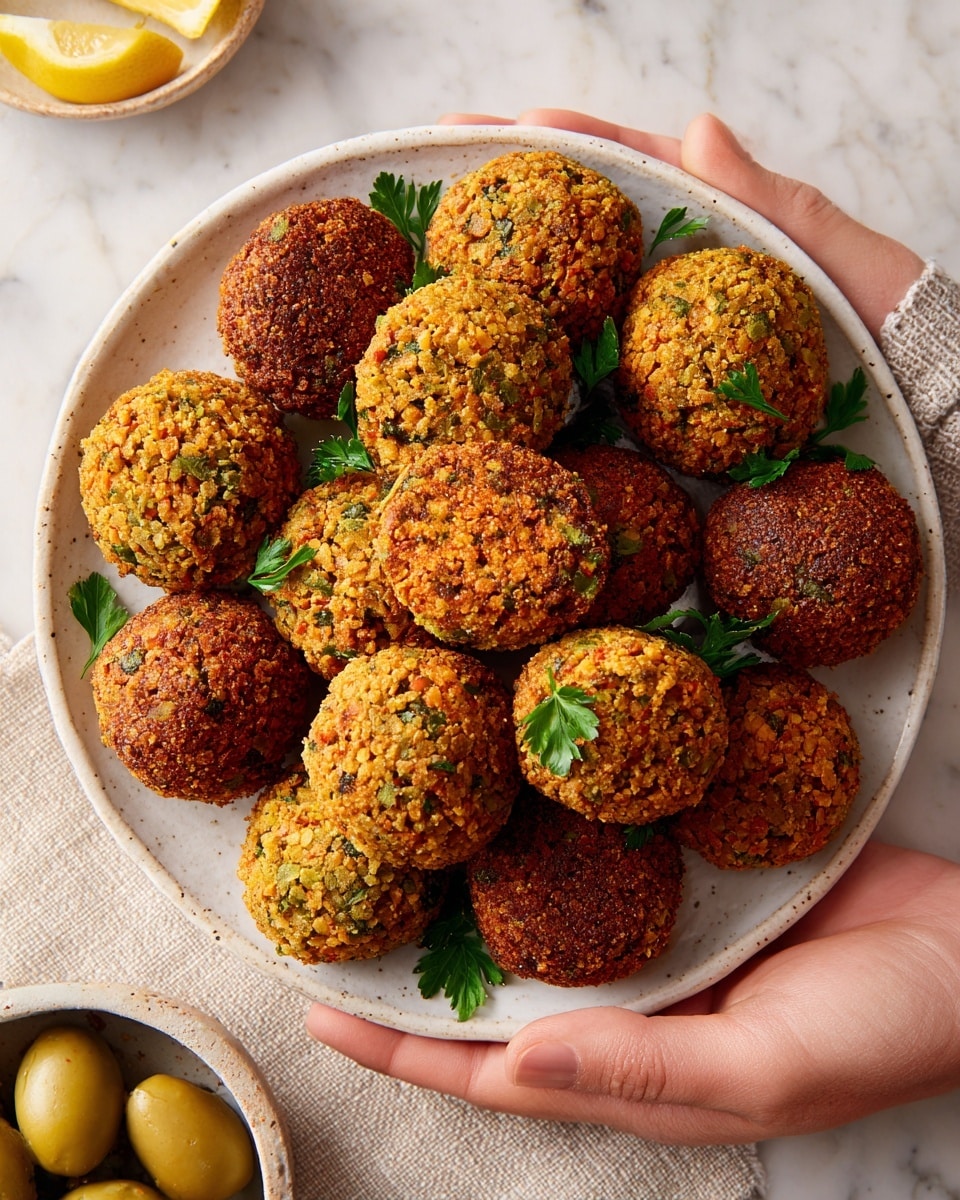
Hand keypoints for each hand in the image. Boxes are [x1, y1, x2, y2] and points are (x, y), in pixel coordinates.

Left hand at [307, 840, 959, 1142]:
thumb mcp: (762, 1071)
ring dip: (476, 889)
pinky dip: (556, 836)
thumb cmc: (881, 1030)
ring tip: (404, 842)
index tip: (317, 1004)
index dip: (400, 1041)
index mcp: (634, 1067)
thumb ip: (640, 1068)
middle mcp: (631, 1001)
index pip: (488, 1066)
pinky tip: (514, 795)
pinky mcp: (692, 875)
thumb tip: (514, 1058)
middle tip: (342, 907)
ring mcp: (660, 933)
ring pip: (544, 916)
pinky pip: (606, 858)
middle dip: (417, 961)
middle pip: (499, 986)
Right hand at [438, 109, 923, 339]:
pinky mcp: (668, 377)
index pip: (627, 164)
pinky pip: (604, 357)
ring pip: (582, 286)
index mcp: (715, 215)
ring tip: (449, 248)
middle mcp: (679, 264)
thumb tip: (696, 131)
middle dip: (516, 193)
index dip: (564, 142)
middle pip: (585, 222)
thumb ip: (766, 196)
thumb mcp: (826, 245)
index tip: (502, 125)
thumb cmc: (877, 311)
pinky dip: (555, 344)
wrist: (903, 396)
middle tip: (444, 170)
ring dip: (519, 267)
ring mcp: (668, 319)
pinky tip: (509, 341)